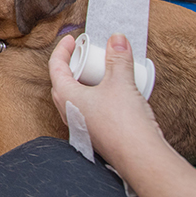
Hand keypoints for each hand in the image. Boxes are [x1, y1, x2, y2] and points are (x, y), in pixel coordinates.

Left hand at [48, 33, 164, 167]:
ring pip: (77, 96)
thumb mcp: (121, 82)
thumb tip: (117, 38)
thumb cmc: (124, 123)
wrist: (140, 157)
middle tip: (88, 55)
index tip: (71, 39)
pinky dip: (96, 96)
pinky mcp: (94, 133)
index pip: (55, 66)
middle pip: (64, 81)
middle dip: (74, 65)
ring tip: (102, 73)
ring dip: (86, 82)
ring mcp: (80, 124)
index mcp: (66, 96)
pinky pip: (90, 108)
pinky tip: (113, 94)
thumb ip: (118, 58)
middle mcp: (68, 111)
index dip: (62, 49)